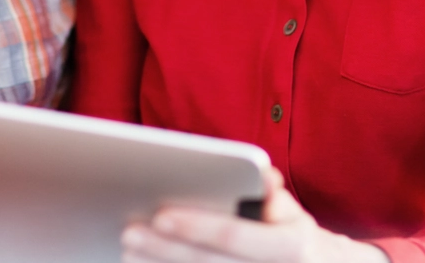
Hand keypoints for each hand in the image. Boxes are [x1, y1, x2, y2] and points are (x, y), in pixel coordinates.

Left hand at [121, 169, 389, 262]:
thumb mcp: (294, 215)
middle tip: (129, 232)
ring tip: (128, 252)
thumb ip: (271, 192)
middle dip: (164, 249)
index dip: (197, 225)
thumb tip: (257, 173)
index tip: (160, 213)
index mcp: (291, 248)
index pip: (235, 235)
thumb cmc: (296, 240)